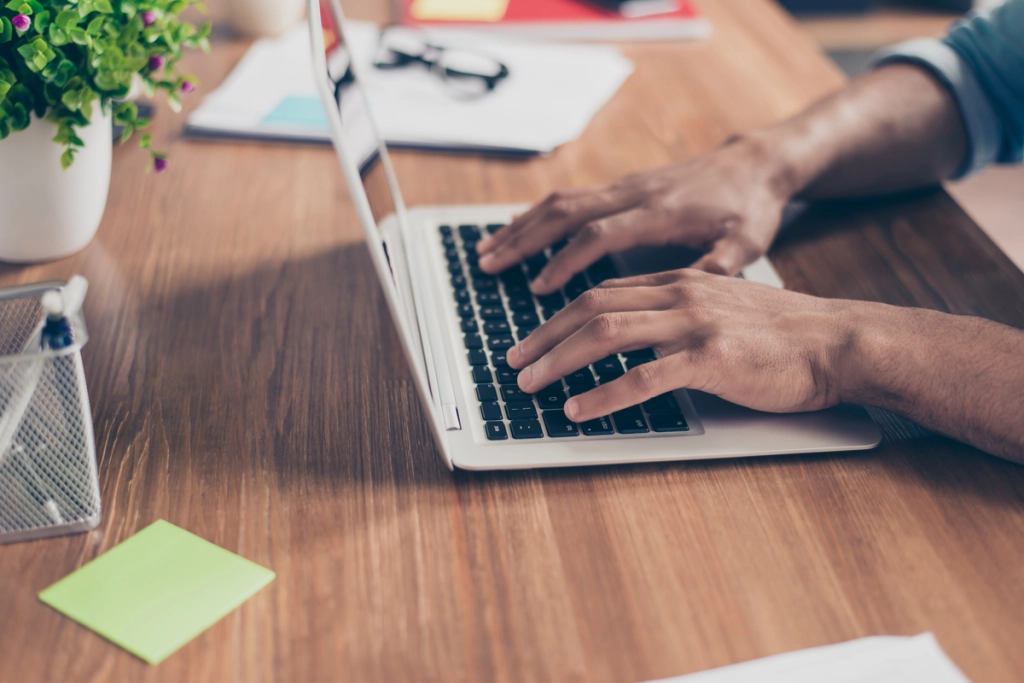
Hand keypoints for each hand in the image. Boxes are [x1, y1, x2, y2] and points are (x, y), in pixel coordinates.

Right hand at [476, 136, 792, 294]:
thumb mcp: (747, 242)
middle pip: (565, 212)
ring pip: (559, 202)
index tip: (539, 290)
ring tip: (486, 252)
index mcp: (659, 211)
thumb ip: (719, 267)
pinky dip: (536, 215)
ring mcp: (624, 187)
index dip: (566, 261)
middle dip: (523, 240)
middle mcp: (633, 193)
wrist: (754, 164)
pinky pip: (569, 198)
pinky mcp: (622, 187)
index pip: (599, 234)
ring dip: (520, 226)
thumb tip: (691, 292)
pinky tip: (516, 230)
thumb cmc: (751, 208)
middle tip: (487, 265)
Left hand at [506, 269, 861, 422]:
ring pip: (607, 335)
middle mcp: (680, 294)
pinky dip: (603, 395)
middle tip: (515, 364)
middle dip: (544, 337)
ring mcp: (694, 324)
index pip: (601, 293)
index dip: (557, 317)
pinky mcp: (711, 359)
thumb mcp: (722, 307)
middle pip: (591, 308)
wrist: (838, 341)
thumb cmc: (782, 334)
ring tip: (532, 386)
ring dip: (560, 362)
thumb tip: (635, 339)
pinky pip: (643, 378)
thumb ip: (678, 314)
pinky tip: (579, 409)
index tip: (531, 340)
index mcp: (679, 281)